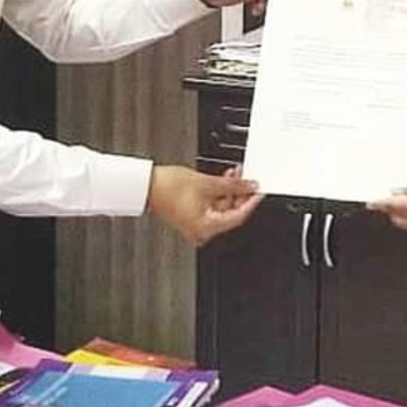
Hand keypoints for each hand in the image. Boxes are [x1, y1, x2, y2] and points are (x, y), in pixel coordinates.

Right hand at [146, 164, 262, 245]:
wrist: (147, 185)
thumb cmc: (167, 188)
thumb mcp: (207, 183)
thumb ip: (233, 185)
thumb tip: (249, 186)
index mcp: (206, 227)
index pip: (238, 216)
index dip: (251, 201)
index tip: (260, 191)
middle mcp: (201, 231)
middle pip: (230, 213)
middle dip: (240, 194)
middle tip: (248, 179)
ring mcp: (196, 226)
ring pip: (221, 209)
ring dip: (229, 192)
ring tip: (235, 175)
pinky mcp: (191, 218)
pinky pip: (211, 208)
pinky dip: (218, 195)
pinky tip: (223, 182)